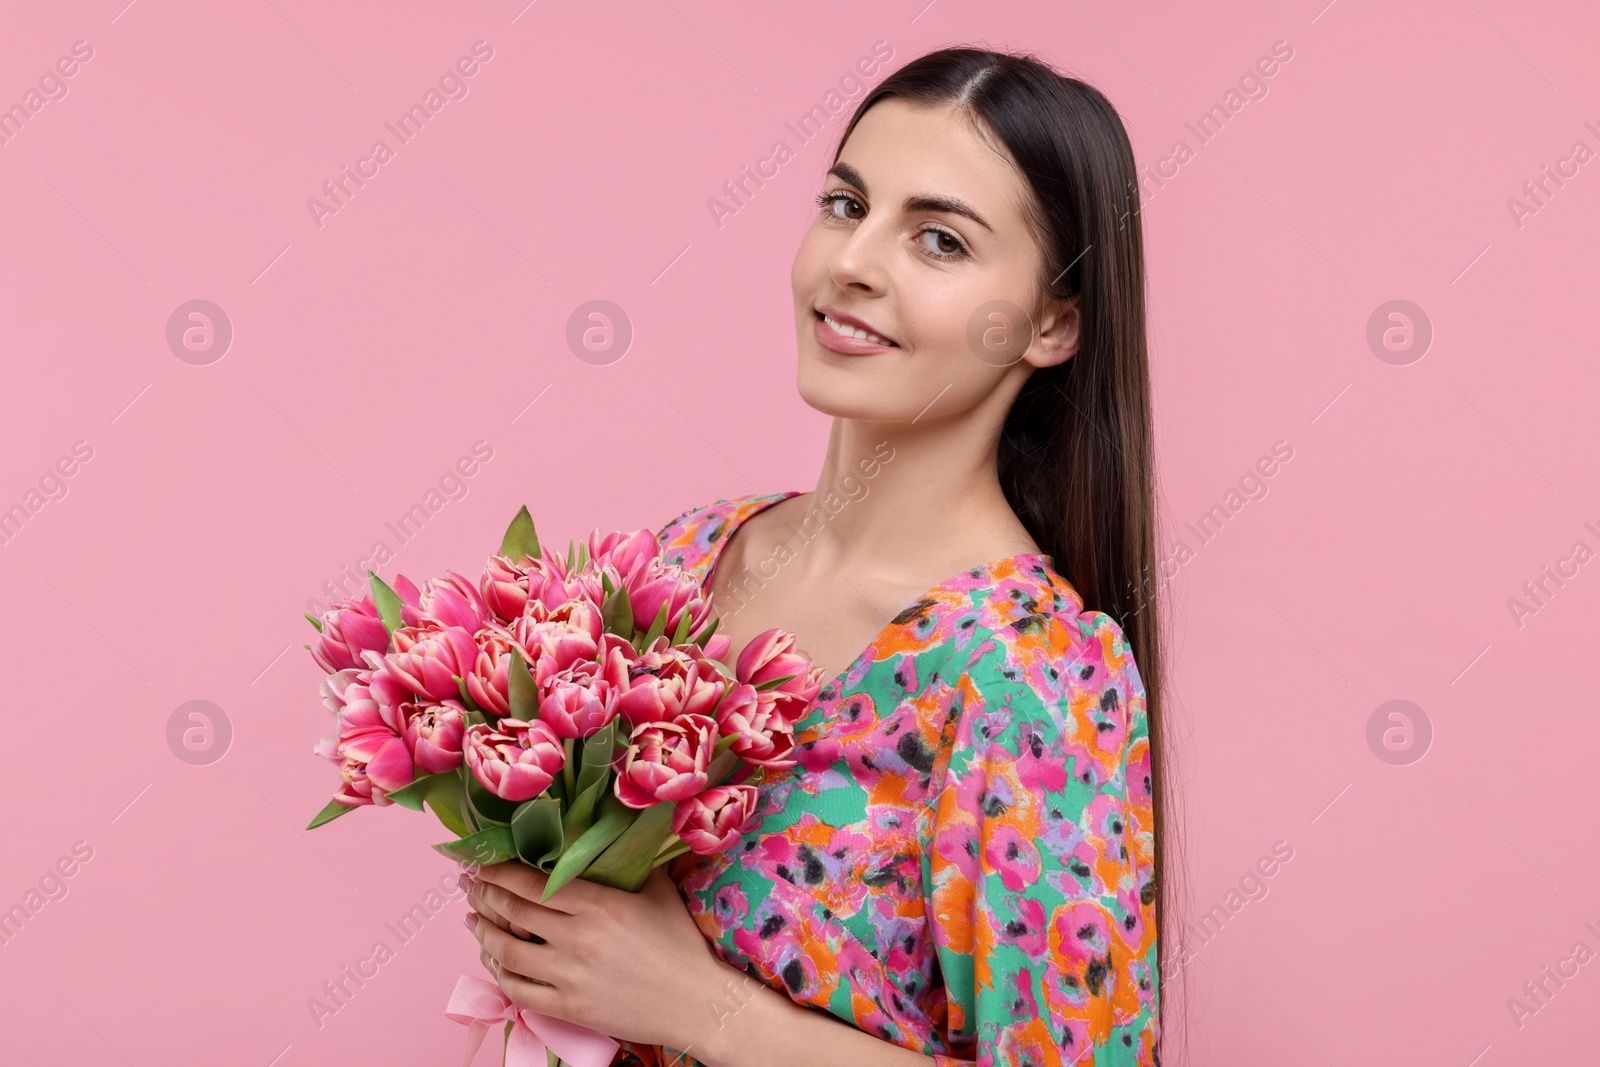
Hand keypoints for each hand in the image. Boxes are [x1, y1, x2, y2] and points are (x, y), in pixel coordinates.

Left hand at [461, 862, 730, 1049]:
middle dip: (484, 895)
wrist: (696, 1002)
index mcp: (598, 904)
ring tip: (472, 919)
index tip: (483, 862)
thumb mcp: (658, 890)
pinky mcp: (569, 1008)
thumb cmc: (680, 943)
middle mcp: (577, 938)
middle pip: (512, 912)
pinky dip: (498, 973)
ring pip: (506, 952)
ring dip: (482, 933)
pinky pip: (518, 991)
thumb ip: (628, 863)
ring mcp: (570, 976)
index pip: (531, 882)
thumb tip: (608, 832)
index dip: (499, 871)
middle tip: (471, 885)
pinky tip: (492, 960)